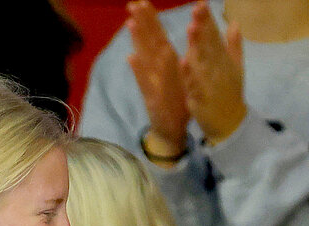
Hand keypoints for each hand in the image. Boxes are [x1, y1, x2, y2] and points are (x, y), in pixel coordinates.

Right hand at [125, 0, 189, 155]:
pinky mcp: (151, 98)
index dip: (151, 20)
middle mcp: (155, 71)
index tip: (144, 1)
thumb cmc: (175, 103)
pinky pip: (145, 82)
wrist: (171, 130)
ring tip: (131, 23)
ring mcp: (151, 83)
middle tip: (133, 4)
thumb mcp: (177, 79)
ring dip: (137, 42)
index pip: (157, 37)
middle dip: (141, 23)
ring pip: (144, 59)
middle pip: (147, 43)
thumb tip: (167, 41)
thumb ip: (171, 60)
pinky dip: (139, 70)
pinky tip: (132, 57)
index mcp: (164, 65)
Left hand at [181, 0, 246, 143]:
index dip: (208, 19)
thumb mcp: (236, 68)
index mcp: (224, 60)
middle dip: (203, 26)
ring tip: (191, 28)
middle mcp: (218, 69)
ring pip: (203, 63)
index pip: (215, 36)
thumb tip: (235, 22)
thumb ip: (234, 45)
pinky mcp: (202, 99)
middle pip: (209, 45)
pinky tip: (183, 62)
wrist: (230, 125)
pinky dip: (190, 75)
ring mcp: (210, 84)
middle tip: (197, 9)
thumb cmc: (230, 94)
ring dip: (197, 45)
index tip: (201, 3)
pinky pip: (195, 85)